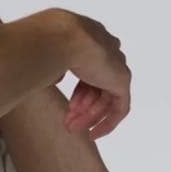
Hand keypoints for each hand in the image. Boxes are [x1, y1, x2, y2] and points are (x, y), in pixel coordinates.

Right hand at [55, 11, 131, 139]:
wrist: (62, 37)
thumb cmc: (49, 42)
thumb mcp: (50, 57)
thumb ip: (56, 68)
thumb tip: (55, 78)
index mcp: (92, 39)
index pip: (89, 71)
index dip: (79, 93)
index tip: (69, 108)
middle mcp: (107, 49)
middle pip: (98, 86)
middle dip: (82, 108)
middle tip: (69, 124)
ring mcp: (116, 64)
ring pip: (106, 98)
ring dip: (89, 116)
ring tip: (72, 129)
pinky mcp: (122, 79)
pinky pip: (120, 107)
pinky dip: (109, 122)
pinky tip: (95, 134)